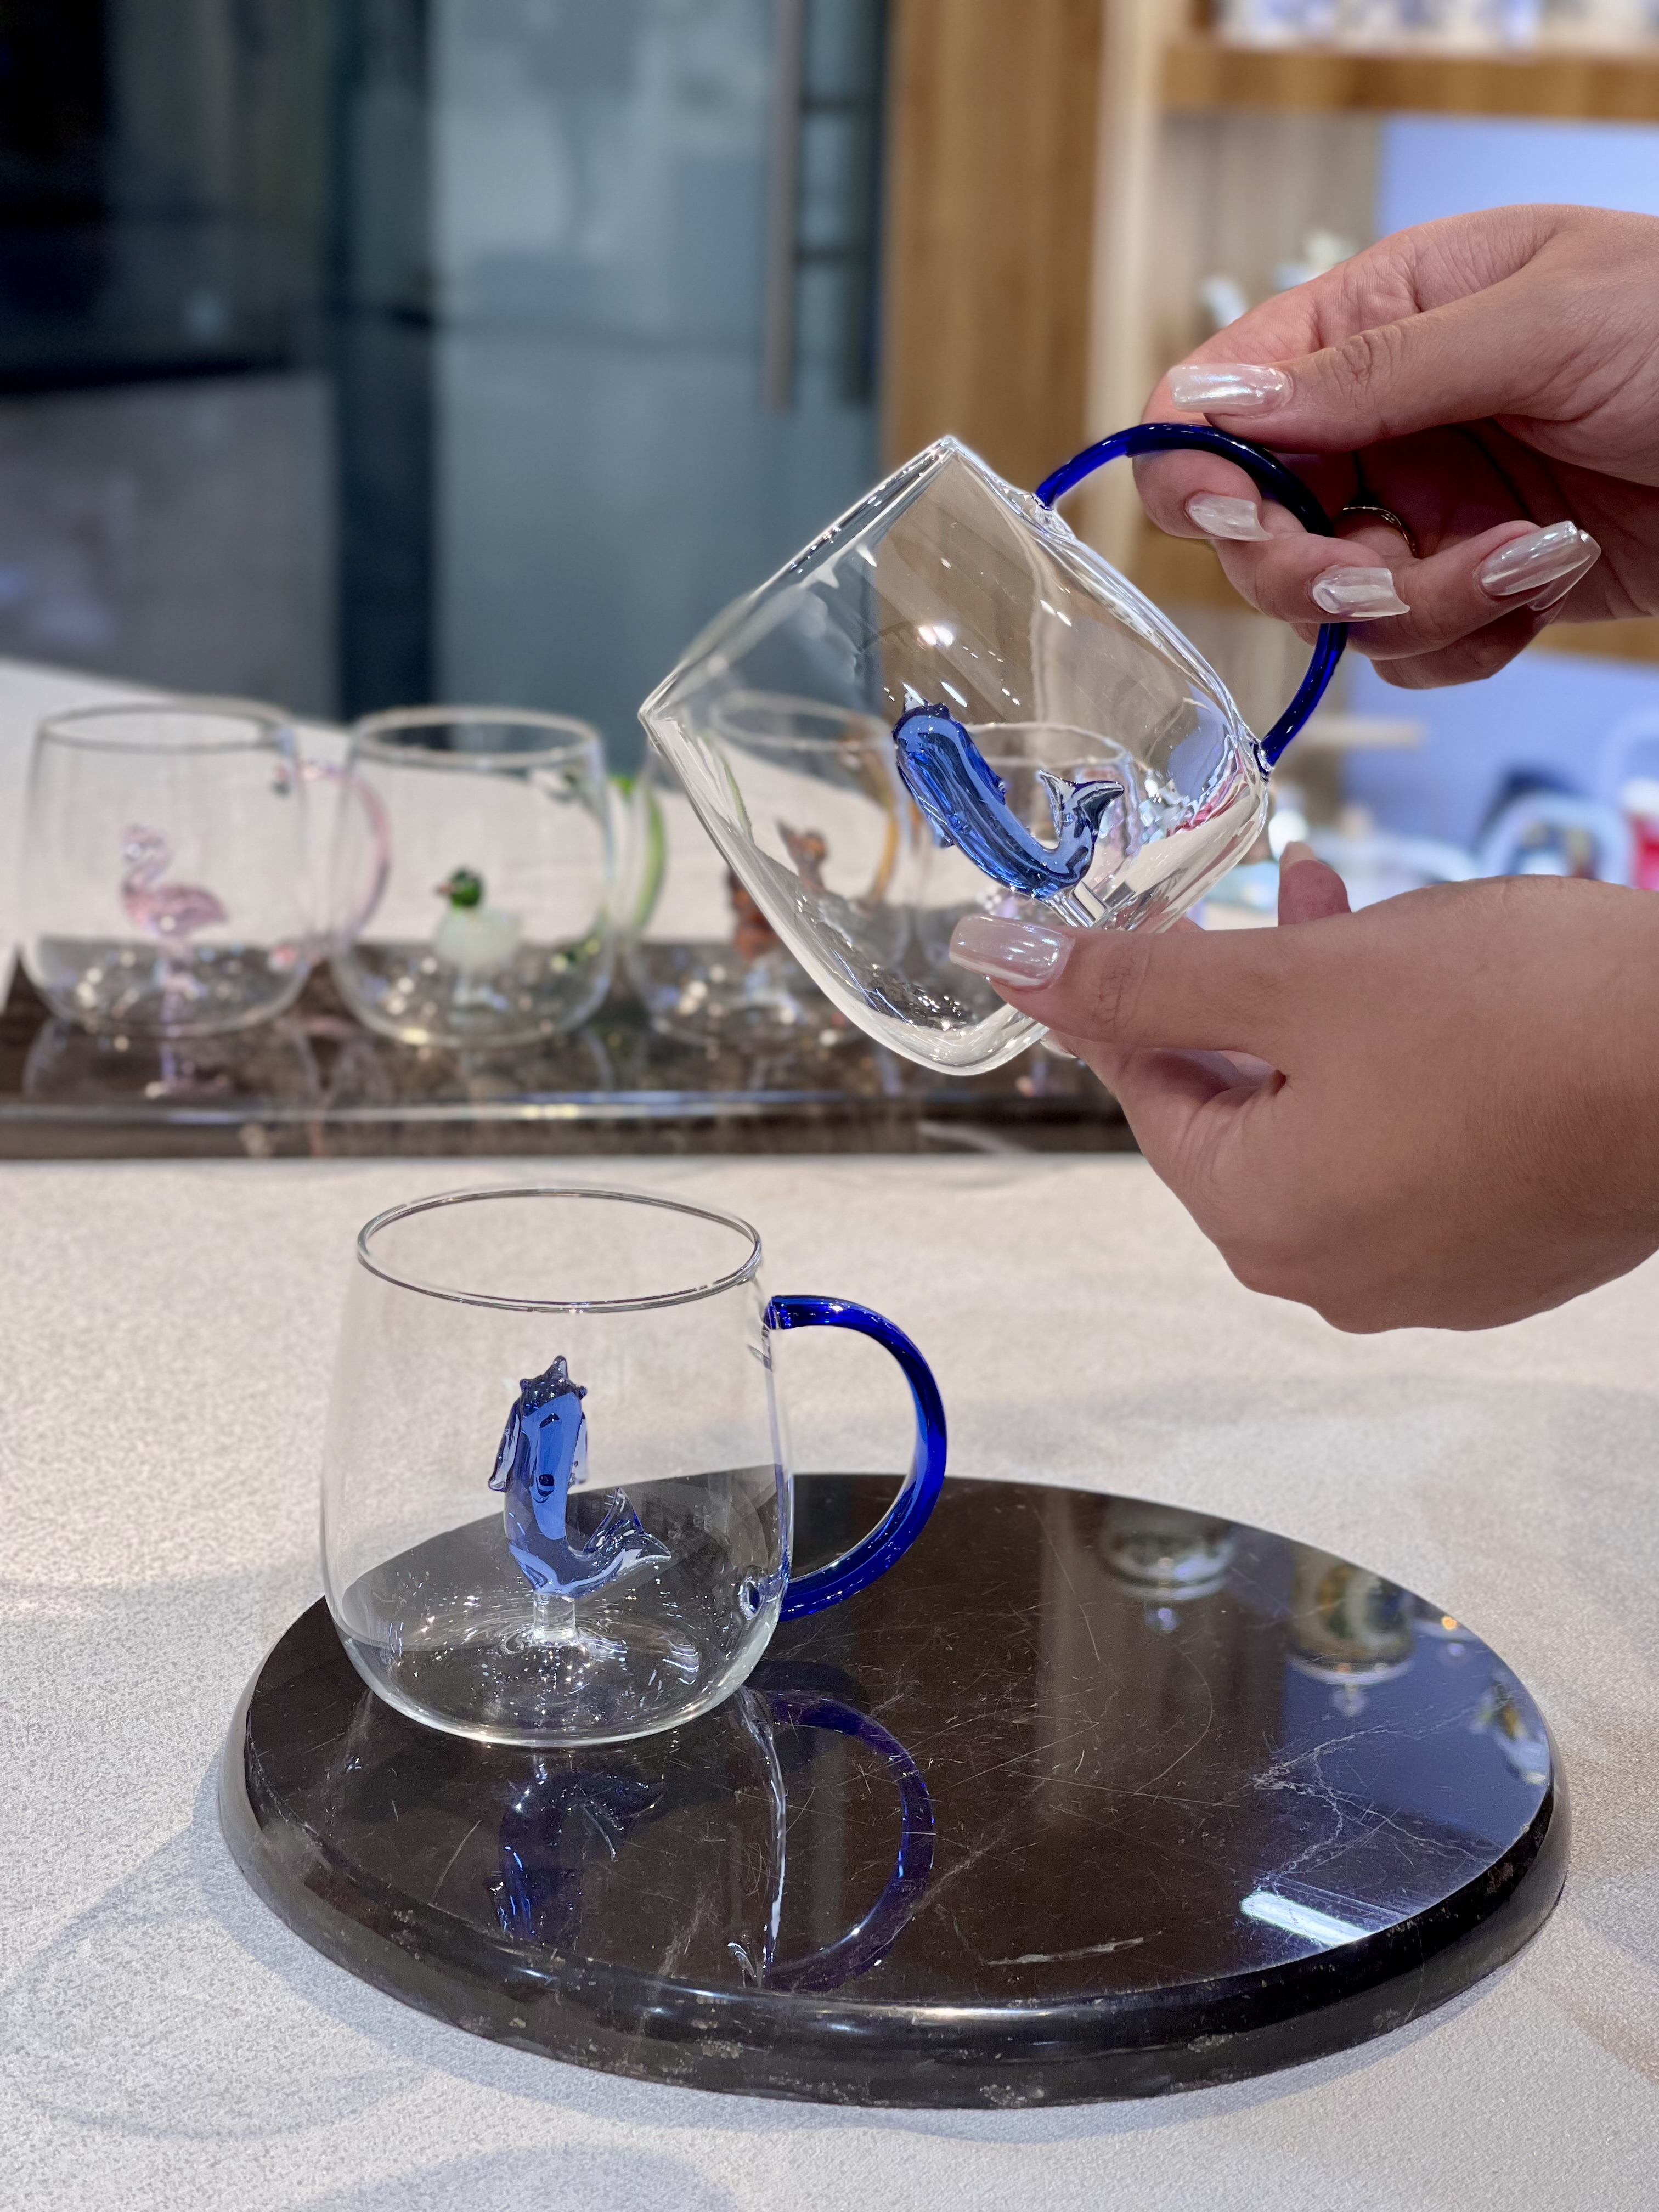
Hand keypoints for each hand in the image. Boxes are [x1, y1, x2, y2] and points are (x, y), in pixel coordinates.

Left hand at [948, 859, 1658, 1330]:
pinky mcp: (1503, 1253)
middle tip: (1294, 892)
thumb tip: (1008, 965)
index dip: (1148, 988)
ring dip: (1332, 1019)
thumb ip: (1143, 978)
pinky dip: (1407, 1074)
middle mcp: (1332, 1275)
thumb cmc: (1513, 1019)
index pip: (1155, 1094)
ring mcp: (1427, 1275)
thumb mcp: (1296, 979)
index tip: (1166, 912)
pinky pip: (1413, 1154)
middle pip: (1245, 1113)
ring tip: (1372, 920)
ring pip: (1334, 1124)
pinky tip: (1447, 997)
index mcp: (1260, 1222)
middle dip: (1255, 994)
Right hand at [1134, 205, 1658, 688]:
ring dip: (1422, 606)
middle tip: (1385, 571)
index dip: (1201, 466)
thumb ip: (1370, 370)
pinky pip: (1412, 650)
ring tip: (1527, 558)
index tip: (1234, 514)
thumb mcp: (1537, 321)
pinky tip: (1543, 585)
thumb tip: (1217, 401)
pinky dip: (1469, 639)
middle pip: (1257, 531)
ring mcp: (1426, 509)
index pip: (1222, 398)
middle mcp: (1383, 422)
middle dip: (1315, 568)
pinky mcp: (1476, 585)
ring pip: (1335, 608)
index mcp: (1378, 318)